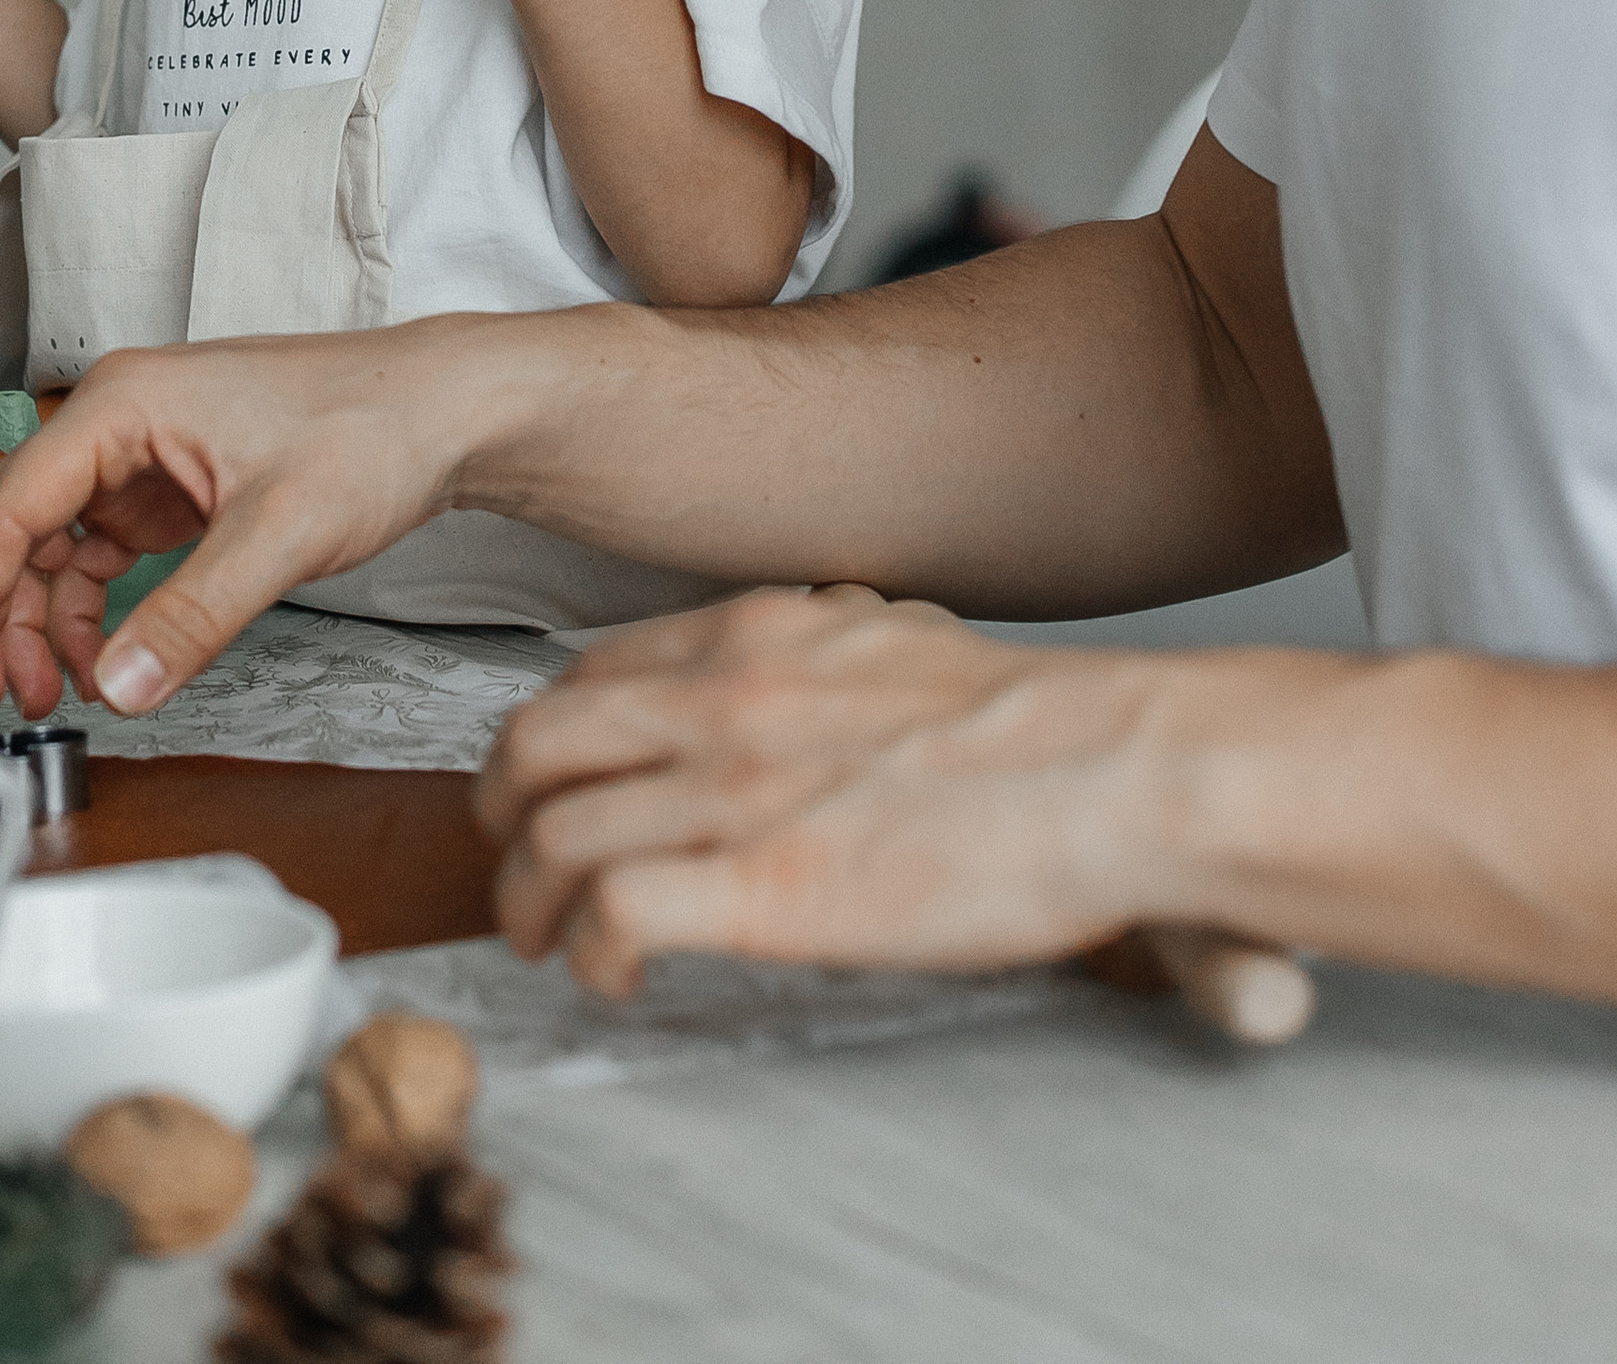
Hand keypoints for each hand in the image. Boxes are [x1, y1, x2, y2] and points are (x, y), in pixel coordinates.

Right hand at [0, 326, 486, 722]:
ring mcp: (146, 453)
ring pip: (53, 544)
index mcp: (124, 404)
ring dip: (39, 622)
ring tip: (43, 697)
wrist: (444, 409)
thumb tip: (117, 687)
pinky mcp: (175, 486)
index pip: (10, 503)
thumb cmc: (371, 430)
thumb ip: (193, 615)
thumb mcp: (281, 532)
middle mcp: (121, 420)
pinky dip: (88, 610)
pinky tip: (99, 662)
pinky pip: (101, 553)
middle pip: (18, 524)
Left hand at [473, 586, 1207, 997]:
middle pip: (537, 744)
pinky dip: (588, 953)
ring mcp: (735, 792)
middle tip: (516, 864)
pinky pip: (611, 914)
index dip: (548, 738)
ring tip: (547, 941)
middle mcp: (725, 701)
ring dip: (527, 901)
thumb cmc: (1033, 726)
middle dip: (502, 813)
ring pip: (550, 833)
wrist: (1113, 768)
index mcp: (757, 639)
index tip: (552, 785)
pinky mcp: (762, 889)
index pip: (591, 673)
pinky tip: (612, 976)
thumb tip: (819, 647)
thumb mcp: (899, 643)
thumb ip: (830, 647)